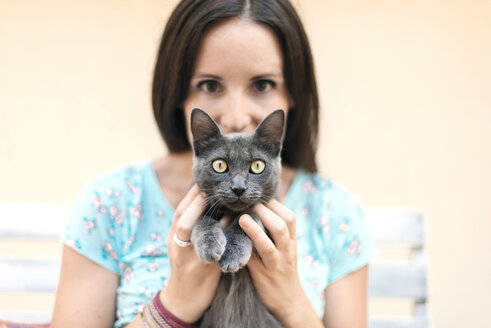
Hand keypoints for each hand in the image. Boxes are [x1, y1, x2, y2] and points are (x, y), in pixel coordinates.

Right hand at [160, 185, 221, 322]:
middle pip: (183, 219)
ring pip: (197, 234)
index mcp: (173, 237)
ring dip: (214, 219)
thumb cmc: (187, 267)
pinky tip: (236, 230)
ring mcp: (189, 258)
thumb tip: (210, 201)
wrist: (183, 299)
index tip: (204, 181)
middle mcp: (178, 246)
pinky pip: (215, 252)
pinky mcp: (204, 270)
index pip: (180, 210)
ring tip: (229, 207)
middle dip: (197, 203)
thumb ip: (194, 226)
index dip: (191, 195)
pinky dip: (225, 240)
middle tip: (212, 189)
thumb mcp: (183, 245)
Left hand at [239, 200, 321, 326]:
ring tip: (242, 218)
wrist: (289, 301)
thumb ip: (275, 232)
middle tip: (250, 201)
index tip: (261, 195)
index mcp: (292, 242)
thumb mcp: (286, 250)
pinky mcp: (262, 276)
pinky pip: (253, 261)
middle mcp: (286, 251)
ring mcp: (275, 264)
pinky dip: (243, 250)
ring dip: (255, 230)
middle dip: (265, 211)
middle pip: (282, 225)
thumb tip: (259, 208)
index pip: (289, 217)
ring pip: (268, 245)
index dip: (275, 204)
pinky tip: (232, 242)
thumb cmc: (283, 270)